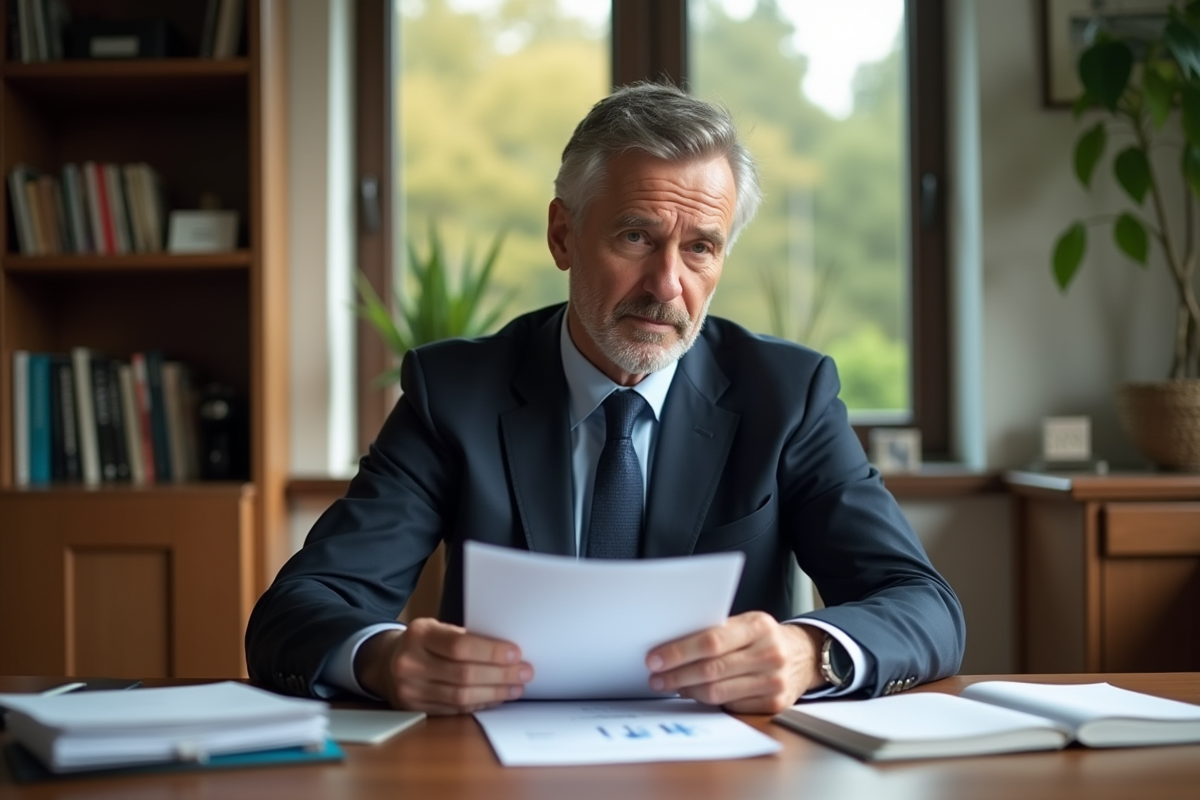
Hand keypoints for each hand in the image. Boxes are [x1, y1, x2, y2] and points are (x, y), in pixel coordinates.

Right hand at [354, 618, 533, 714]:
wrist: (386, 662)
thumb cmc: (422, 642)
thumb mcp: (436, 628)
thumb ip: (465, 637)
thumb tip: (507, 651)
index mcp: (418, 635)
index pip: (460, 645)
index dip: (491, 651)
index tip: (516, 653)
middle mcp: (410, 663)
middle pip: (463, 674)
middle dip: (500, 675)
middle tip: (524, 672)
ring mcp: (410, 690)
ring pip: (461, 697)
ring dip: (494, 693)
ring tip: (515, 687)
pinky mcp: (415, 709)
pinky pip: (454, 710)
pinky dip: (479, 703)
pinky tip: (496, 698)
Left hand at [645, 612, 823, 713]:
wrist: (804, 655)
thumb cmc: (764, 638)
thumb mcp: (746, 623)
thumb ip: (717, 632)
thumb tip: (671, 646)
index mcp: (759, 626)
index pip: (711, 641)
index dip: (679, 652)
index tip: (654, 658)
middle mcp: (769, 654)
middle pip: (711, 669)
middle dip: (676, 674)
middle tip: (655, 677)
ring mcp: (774, 681)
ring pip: (717, 692)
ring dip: (687, 690)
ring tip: (669, 685)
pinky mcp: (774, 704)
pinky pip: (730, 706)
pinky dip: (707, 701)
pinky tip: (695, 693)